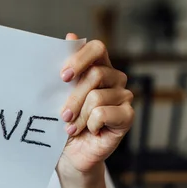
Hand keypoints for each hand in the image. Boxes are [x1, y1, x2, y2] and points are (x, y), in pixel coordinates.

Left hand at [57, 34, 133, 176]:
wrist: (70, 152)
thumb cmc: (64, 121)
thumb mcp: (58, 95)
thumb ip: (65, 69)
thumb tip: (70, 35)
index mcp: (98, 66)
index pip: (97, 48)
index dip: (81, 58)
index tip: (63, 76)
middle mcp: (114, 78)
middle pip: (96, 74)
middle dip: (73, 97)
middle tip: (62, 115)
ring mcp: (123, 96)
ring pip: (97, 96)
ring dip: (79, 116)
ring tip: (71, 128)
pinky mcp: (127, 116)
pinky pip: (105, 113)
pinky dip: (91, 124)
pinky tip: (89, 131)